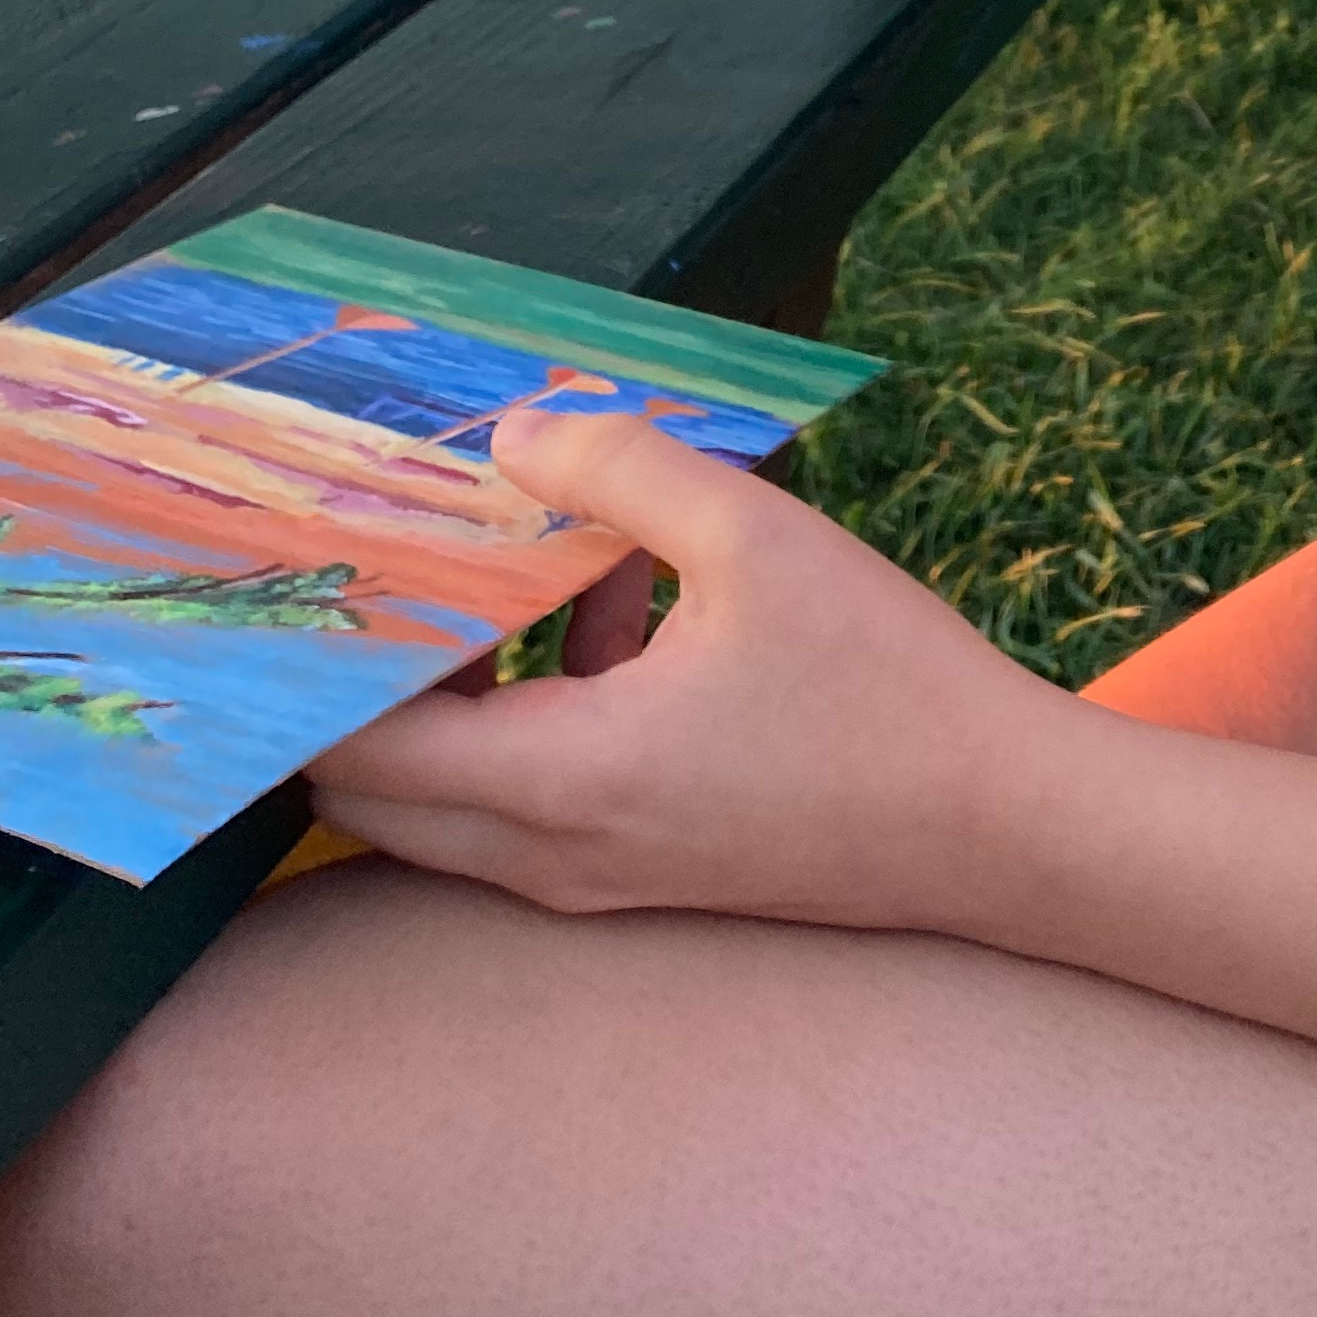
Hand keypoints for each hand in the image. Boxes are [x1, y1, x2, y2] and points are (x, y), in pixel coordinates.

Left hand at [308, 412, 1064, 934]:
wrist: (1005, 825)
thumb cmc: (885, 685)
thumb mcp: (756, 539)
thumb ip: (623, 473)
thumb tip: (511, 439)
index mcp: (563, 781)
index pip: (353, 757)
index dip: (313, 670)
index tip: (312, 573)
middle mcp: (555, 855)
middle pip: (373, 795)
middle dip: (367, 681)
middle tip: (401, 563)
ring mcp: (599, 878)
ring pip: (453, 796)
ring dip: (464, 687)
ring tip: (546, 566)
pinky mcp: (644, 873)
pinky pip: (528, 801)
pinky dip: (533, 711)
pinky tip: (632, 610)